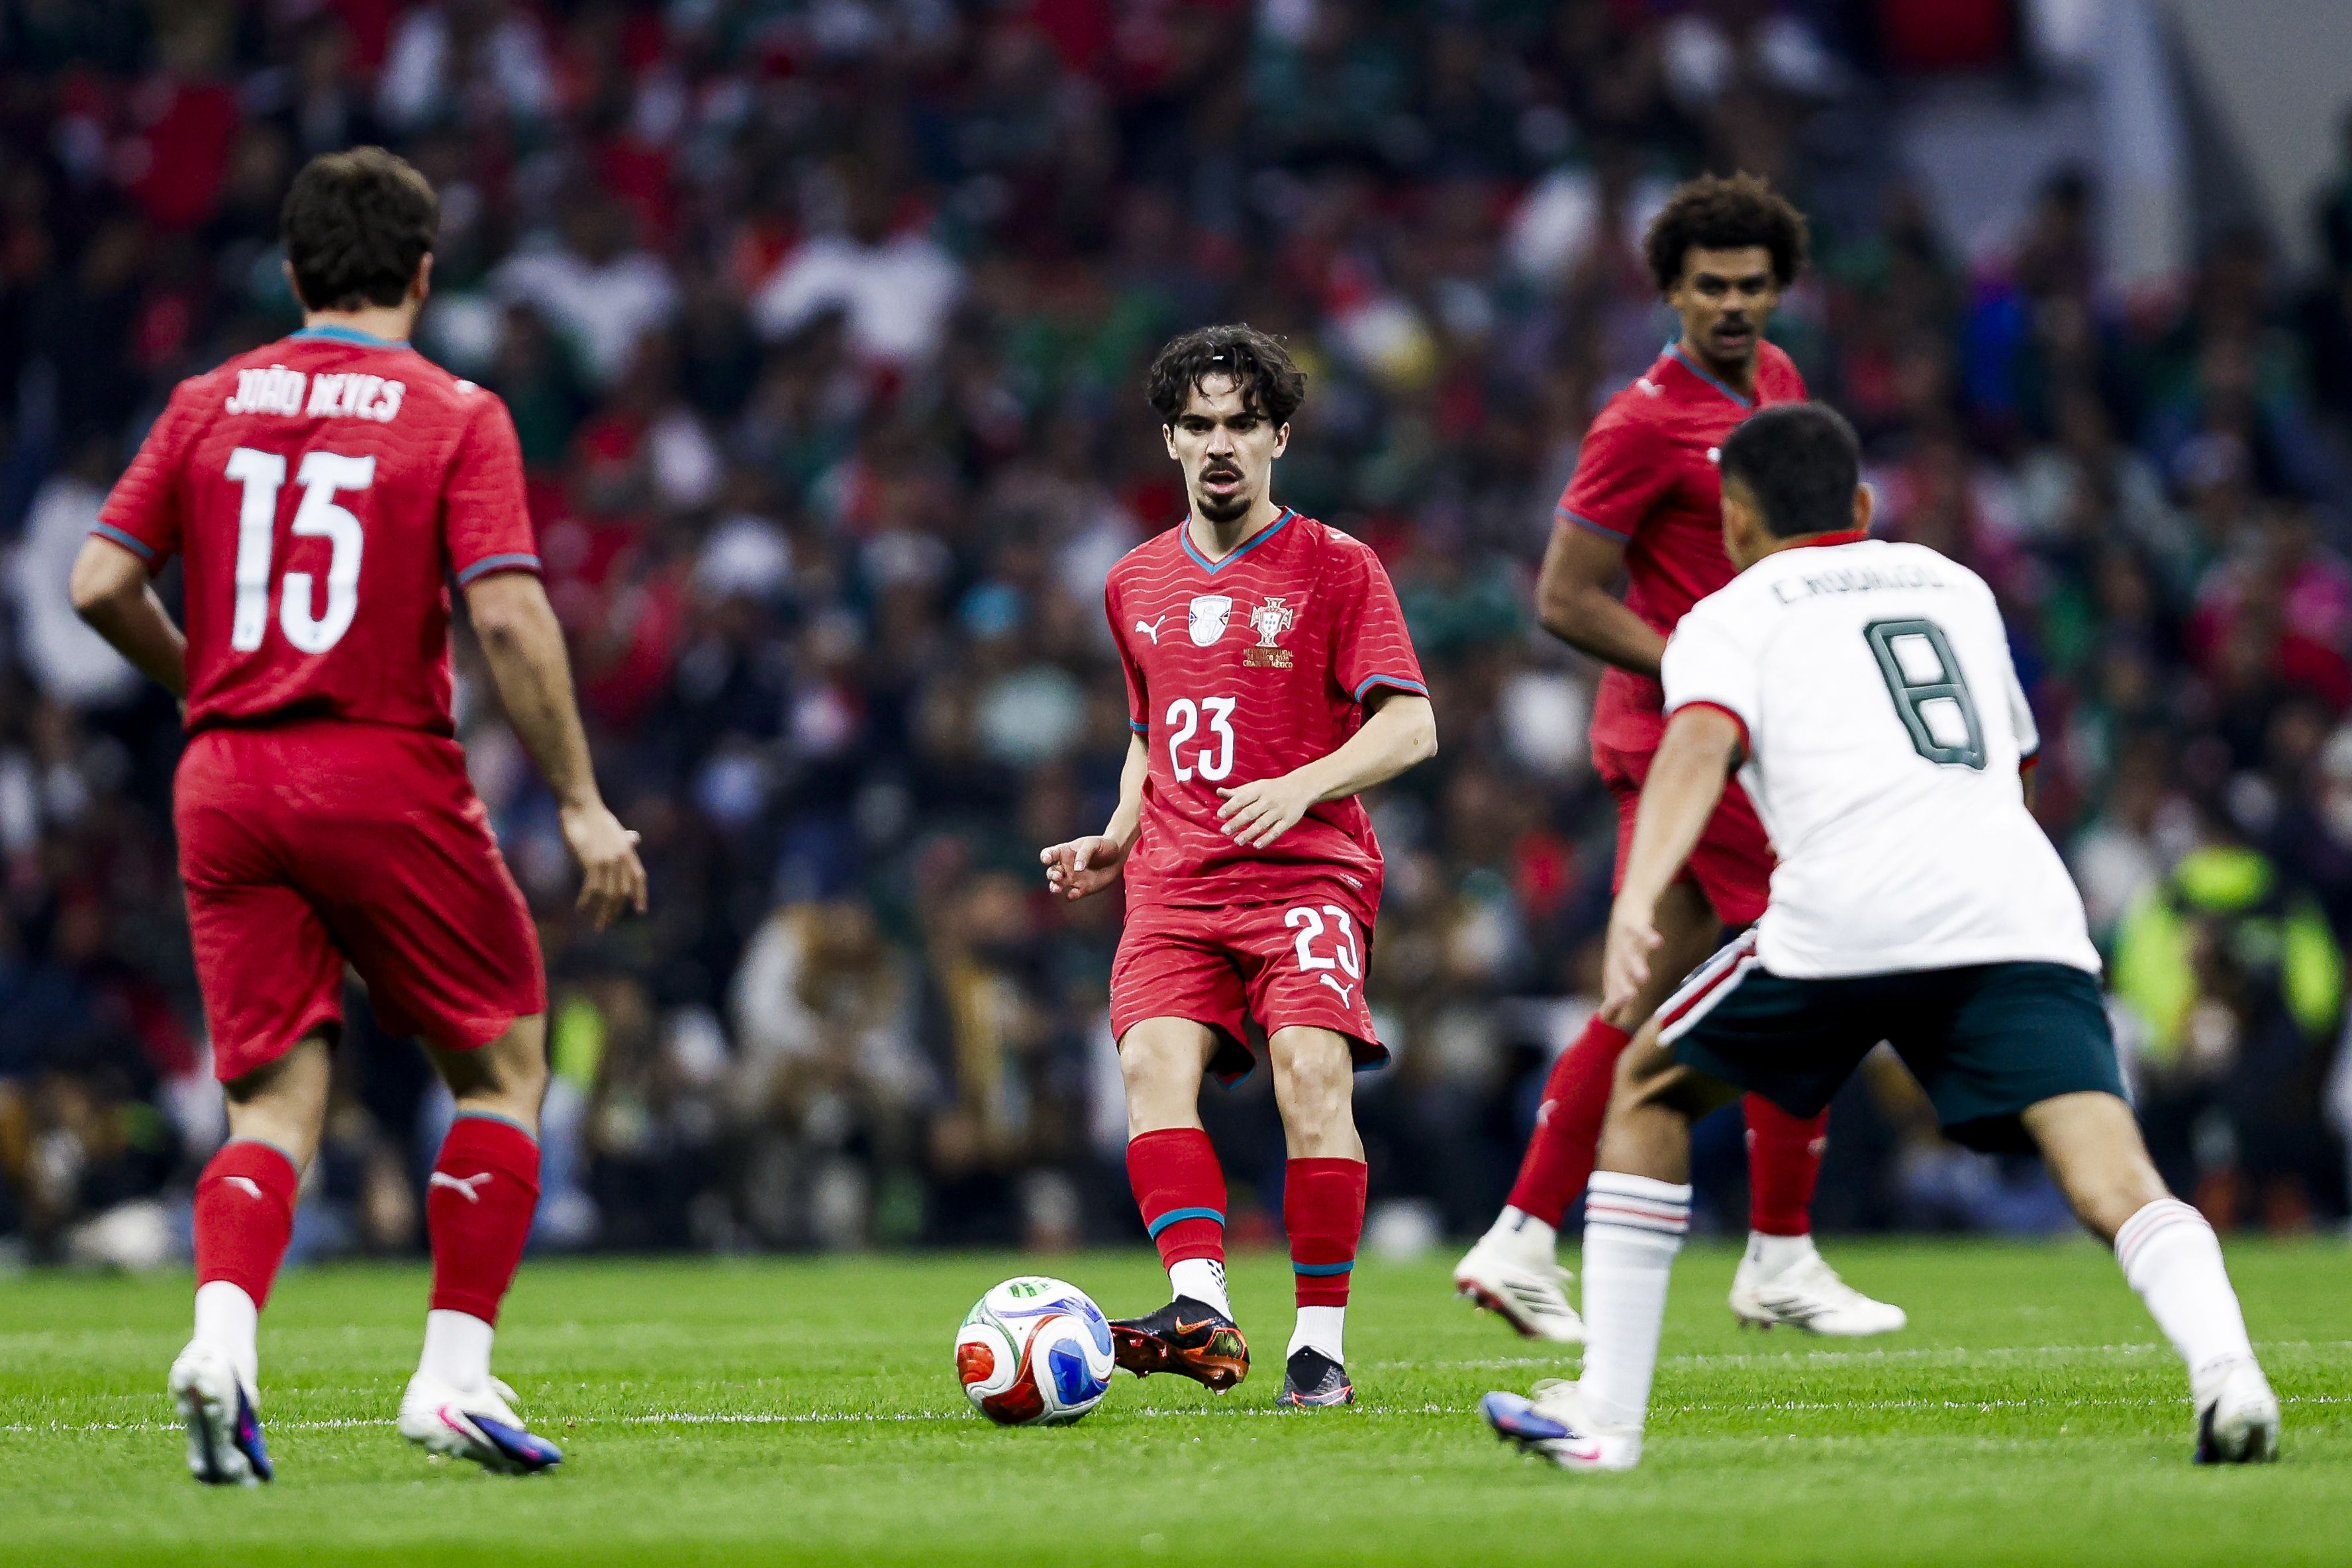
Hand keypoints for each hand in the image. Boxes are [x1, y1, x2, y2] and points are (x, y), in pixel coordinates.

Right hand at [560, 800, 648, 928]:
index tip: (640, 911)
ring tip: (596, 924)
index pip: (639, 878)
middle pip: (623, 893)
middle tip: (606, 924)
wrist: (581, 807)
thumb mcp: (614, 830)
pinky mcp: (593, 862)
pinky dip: (586, 902)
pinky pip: (592, 889)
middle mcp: (622, 859)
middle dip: (615, 911)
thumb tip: (635, 838)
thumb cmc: (593, 817)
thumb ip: (624, 840)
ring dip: (601, 913)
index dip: (641, 895)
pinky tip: (581, 909)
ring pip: (608, 895)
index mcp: (628, 851)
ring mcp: (609, 861)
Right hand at [1040, 834, 1127, 900]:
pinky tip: (1073, 894)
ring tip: (1058, 889)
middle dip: (1052, 875)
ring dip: (1055, 887)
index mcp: (1065, 852)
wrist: (1118, 855)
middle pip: (1051, 872)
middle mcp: (1066, 866)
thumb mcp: (1093, 844)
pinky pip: (1072, 894)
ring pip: (1057, 885)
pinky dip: (1071, 895)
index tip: (1048, 859)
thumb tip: (1077, 869)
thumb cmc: (1103, 845)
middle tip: (1059, 875)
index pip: (1049, 854)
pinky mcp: (1082, 889)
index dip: (1046, 856)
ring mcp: (1073, 878)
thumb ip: (1084, 854)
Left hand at [1216, 772, 1318, 848]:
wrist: (1301, 787)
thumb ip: (1238, 792)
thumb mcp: (1256, 786)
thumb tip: (1219, 792)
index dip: (1230, 806)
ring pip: (1262, 823)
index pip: (1242, 798)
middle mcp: (1268, 800)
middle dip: (1237, 822)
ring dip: (1249, 833)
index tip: (1220, 815)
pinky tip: (1256, 845)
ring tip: (1237, 841)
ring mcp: (1279, 811)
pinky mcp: (1288, 821)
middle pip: (1250, 812)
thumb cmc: (1273, 788)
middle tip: (1224, 831)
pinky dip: (1267, 839)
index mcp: (1259, 790)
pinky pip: (1276, 831)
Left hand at [1599, 901, 1662, 1025]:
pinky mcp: (1635, 922)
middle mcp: (1618, 954)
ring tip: (1644, 977)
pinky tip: (1657, 943)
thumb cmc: (1624, 941)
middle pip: (1619, 972)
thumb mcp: (1618, 966)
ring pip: (1630, 952)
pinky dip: (1648, 936)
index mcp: (1615, 967)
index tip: (1610, 1019)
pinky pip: (1642, 930)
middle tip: (1628, 999)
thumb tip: (1606, 1020)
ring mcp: (1625, 938)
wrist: (1629, 901)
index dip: (1611, 1001)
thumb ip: (1616, 991)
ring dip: (1635, 964)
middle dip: (1622, 986)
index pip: (1612, 988)